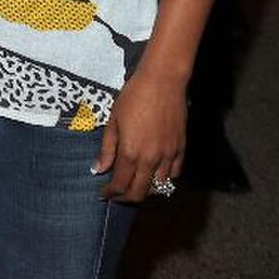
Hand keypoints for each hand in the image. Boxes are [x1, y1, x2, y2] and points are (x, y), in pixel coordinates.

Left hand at [93, 69, 185, 202]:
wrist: (162, 80)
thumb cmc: (134, 95)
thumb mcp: (114, 119)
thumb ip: (107, 148)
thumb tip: (98, 169)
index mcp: (131, 152)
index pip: (120, 184)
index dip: (110, 193)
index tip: (103, 194)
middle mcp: (150, 160)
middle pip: (139, 192)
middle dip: (125, 197)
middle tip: (117, 194)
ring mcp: (168, 156)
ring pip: (158, 188)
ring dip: (145, 190)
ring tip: (135, 184)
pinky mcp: (181, 149)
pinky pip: (174, 175)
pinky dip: (164, 180)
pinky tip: (155, 174)